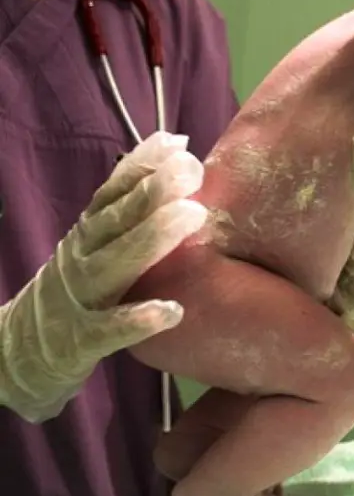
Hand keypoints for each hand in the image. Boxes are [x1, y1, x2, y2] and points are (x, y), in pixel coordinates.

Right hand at [0, 131, 207, 421]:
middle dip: (152, 191)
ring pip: (113, 264)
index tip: (177, 145)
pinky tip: (171, 311)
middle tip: (190, 170)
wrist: (20, 351)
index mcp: (88, 232)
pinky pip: (111, 329)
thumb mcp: (98, 244)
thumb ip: (131, 206)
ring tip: (192, 216)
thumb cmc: (80, 289)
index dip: (142, 166)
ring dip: (152, 238)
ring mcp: (79, 297)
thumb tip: (176, 152)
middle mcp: (81, 256)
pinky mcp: (81, 340)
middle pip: (115, 219)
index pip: (112, 192)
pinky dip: (138, 320)